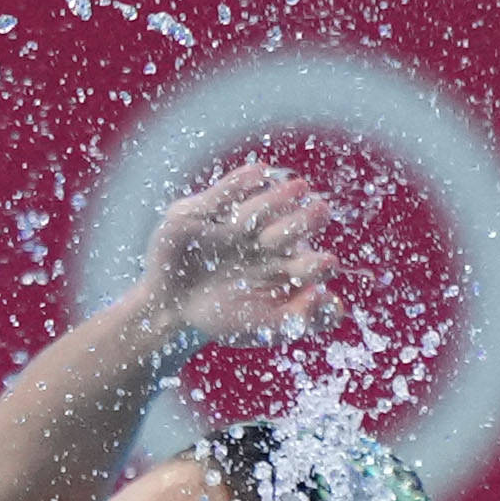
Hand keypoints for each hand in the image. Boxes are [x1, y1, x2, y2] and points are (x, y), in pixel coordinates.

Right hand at [134, 159, 328, 345]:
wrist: (172, 308)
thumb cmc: (224, 320)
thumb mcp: (261, 329)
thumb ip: (296, 319)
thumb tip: (325, 297)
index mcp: (286, 270)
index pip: (309, 265)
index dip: (317, 265)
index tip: (327, 263)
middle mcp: (268, 243)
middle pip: (290, 230)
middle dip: (304, 222)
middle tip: (322, 211)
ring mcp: (240, 226)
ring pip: (263, 210)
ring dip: (279, 198)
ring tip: (298, 188)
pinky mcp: (212, 211)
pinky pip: (227, 192)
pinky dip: (241, 182)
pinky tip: (261, 171)